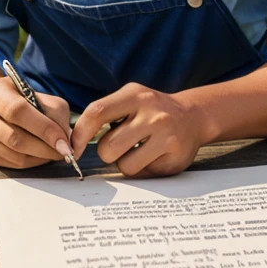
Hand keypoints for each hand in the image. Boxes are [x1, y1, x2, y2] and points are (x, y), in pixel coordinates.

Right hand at [0, 76, 71, 168]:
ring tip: (55, 151)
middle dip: (46, 148)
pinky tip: (41, 153)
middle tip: (65, 152)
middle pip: (15, 139)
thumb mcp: (36, 93)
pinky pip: (13, 164)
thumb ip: (54, 112)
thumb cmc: (18, 97)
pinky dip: (32, 162)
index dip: (44, 129)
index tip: (64, 143)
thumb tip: (66, 140)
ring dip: (41, 157)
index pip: (18, 112)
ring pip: (16, 156)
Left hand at [71, 82, 207, 177]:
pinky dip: (143, 168)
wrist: (194, 116)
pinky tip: (154, 156)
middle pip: (107, 147)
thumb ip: (105, 114)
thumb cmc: (152, 111)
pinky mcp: (175, 155)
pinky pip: (144, 173)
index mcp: (135, 94)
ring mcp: (166, 134)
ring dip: (125, 163)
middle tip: (120, 145)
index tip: (73, 148)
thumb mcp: (131, 100)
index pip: (97, 112)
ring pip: (124, 164)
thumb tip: (71, 142)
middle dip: (107, 152)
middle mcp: (151, 112)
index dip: (79, 134)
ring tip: (137, 151)